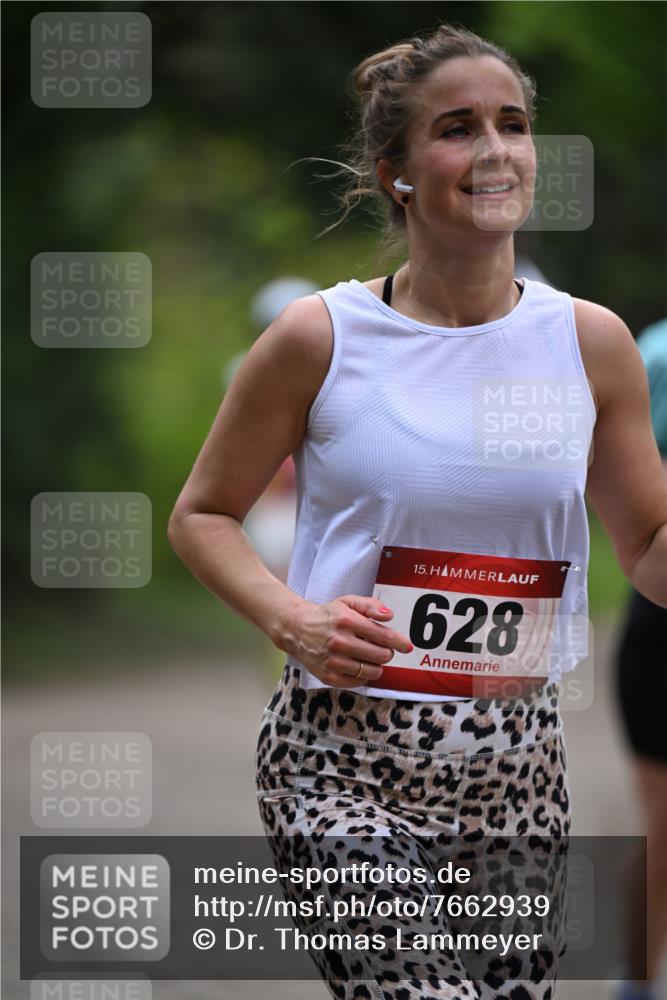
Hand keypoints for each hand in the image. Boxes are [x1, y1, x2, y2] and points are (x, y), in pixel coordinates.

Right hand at [278, 594, 413, 687]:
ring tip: (368, 657)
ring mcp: (333, 661)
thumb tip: (389, 616)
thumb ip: (370, 605)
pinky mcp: (329, 676)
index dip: (399, 642)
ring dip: (376, 665)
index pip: (384, 636)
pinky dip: (363, 674)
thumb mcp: (347, 602)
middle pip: (382, 656)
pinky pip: (359, 681)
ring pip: (373, 671)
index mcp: (346, 621)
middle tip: (380, 648)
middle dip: (386, 652)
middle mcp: (339, 642)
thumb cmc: (327, 615)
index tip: (406, 646)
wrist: (296, 629)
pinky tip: (356, 664)